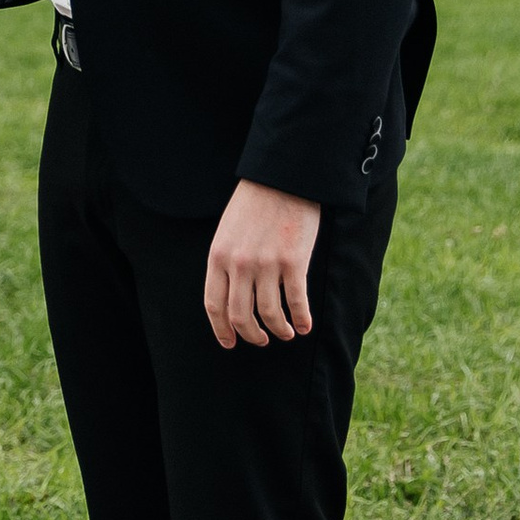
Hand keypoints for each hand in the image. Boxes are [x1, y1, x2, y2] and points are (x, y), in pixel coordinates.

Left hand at [204, 181, 320, 348]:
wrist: (283, 178)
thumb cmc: (255, 202)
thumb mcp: (228, 230)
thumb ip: (226, 260)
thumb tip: (232, 294)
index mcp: (218, 256)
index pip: (214, 304)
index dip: (222, 329)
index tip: (230, 342)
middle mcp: (239, 264)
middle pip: (240, 315)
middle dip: (251, 334)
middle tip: (260, 340)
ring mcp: (266, 264)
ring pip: (269, 313)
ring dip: (278, 330)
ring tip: (285, 333)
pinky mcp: (294, 262)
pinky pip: (296, 302)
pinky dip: (301, 319)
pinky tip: (304, 326)